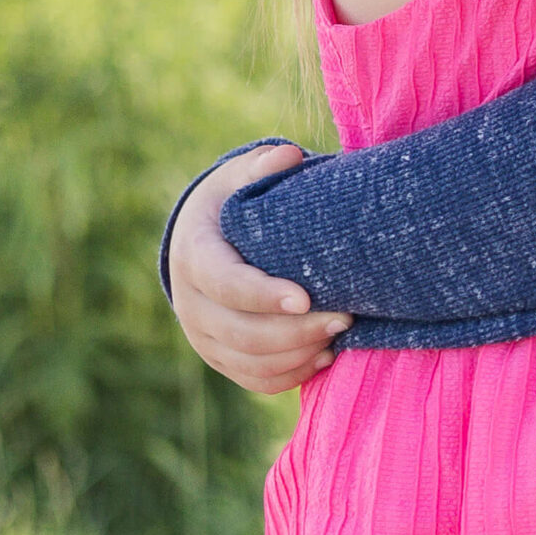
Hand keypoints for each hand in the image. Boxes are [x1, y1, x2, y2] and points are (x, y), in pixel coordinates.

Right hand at [169, 143, 353, 392]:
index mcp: (194, 255)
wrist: (201, 238)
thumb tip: (289, 156)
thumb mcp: (240, 176)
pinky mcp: (219, 356)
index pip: (224, 284)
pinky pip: (252, 378)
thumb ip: (263, 166)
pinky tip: (324, 356)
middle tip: (345, 317)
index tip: (306, 297)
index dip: (263, 295)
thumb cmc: (231, 202)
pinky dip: (288, 375)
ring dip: (297, 355)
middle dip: (295, 331)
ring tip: (340, 335)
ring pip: (248, 362)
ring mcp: (202, 335)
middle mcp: (190, 302)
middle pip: (241, 332)